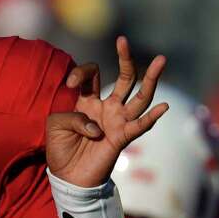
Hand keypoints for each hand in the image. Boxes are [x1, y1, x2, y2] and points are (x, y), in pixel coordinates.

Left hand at [46, 37, 168, 187]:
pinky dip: (151, 118)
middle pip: (124, 79)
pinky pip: (139, 126)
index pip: (92, 75)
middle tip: (123, 41)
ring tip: (160, 60)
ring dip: (151, 79)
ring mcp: (117, 121)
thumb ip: (72, 116)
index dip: (82, 73)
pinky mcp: (122, 138)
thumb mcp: (56, 124)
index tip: (71, 83)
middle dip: (126, 60)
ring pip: (139, 97)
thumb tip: (97, 126)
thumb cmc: (60, 148)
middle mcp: (107, 107)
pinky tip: (163, 107)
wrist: (68, 176)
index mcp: (88, 100)